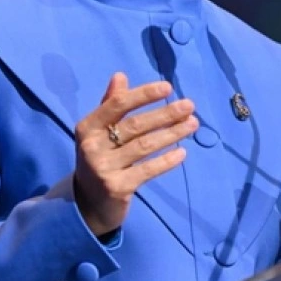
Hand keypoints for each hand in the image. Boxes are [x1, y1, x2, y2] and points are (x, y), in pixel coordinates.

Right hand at [73, 73, 197, 235]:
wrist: (87, 204)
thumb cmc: (99, 159)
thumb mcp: (98, 132)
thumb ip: (110, 104)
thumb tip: (120, 76)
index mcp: (87, 127)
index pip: (118, 105)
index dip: (143, 95)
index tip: (168, 87)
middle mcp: (92, 146)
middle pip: (135, 125)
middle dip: (165, 114)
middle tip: (190, 106)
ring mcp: (103, 168)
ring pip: (144, 146)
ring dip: (172, 133)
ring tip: (192, 124)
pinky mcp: (117, 187)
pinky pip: (147, 170)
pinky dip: (167, 160)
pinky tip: (182, 152)